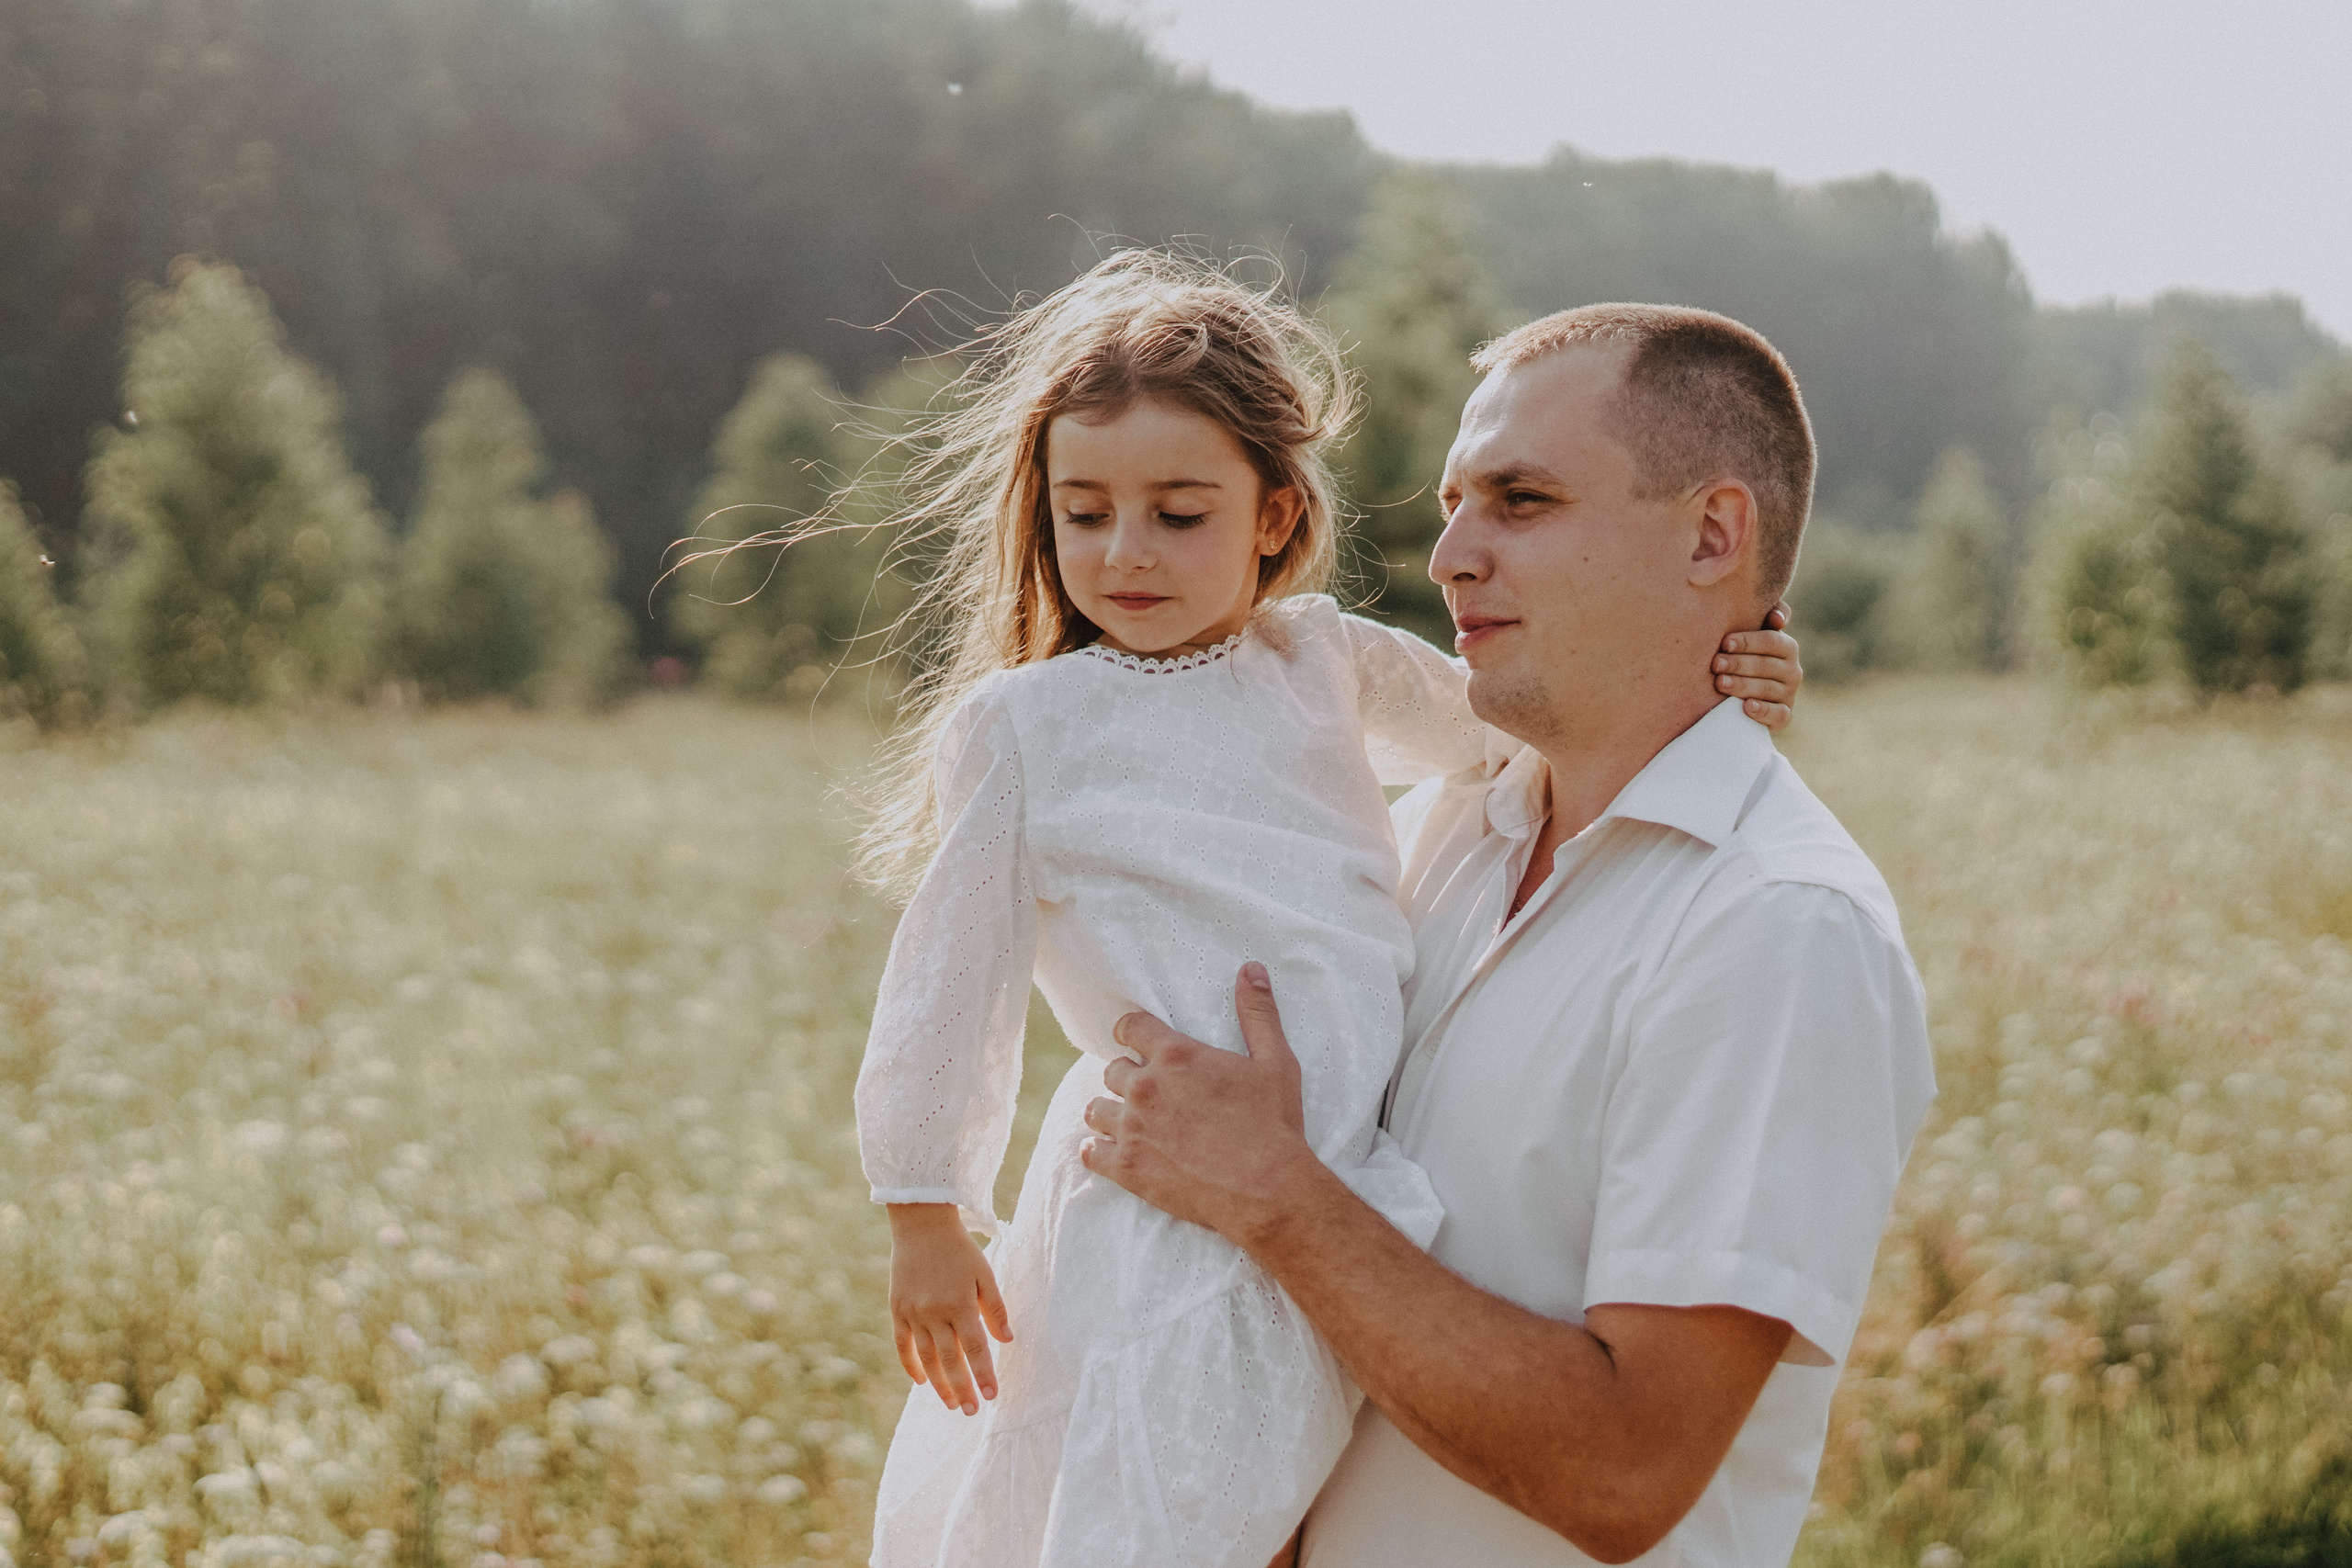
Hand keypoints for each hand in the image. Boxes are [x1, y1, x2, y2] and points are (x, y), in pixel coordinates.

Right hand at [886, 1204, 1011, 1414]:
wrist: (921, 1225)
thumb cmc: (959, 1250)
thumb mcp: (985, 1273)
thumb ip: (995, 1308)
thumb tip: (1007, 1340)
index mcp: (961, 1303)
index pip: (976, 1348)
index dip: (984, 1374)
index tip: (992, 1396)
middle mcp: (935, 1312)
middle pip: (951, 1360)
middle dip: (962, 1388)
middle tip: (971, 1412)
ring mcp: (914, 1313)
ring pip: (927, 1358)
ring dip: (940, 1384)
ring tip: (952, 1404)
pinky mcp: (898, 1310)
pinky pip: (903, 1345)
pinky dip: (911, 1365)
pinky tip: (922, 1381)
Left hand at [1081, 963, 1326, 1247]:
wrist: (1266, 1190)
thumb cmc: (1273, 1125)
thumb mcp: (1275, 1062)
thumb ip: (1257, 1012)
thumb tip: (1251, 969)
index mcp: (1175, 1055)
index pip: (1130, 1027)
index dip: (1132, 1032)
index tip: (1137, 1041)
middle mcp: (1145, 1087)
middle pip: (1113, 1070)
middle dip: (1128, 1077)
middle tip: (1148, 1092)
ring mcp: (1131, 1128)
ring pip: (1096, 1109)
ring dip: (1109, 1112)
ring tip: (1126, 1121)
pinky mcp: (1126, 1167)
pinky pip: (1091, 1153)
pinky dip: (1097, 1151)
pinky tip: (1107, 1152)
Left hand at [1714, 602, 1801, 730]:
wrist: (1742, 697)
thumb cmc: (1743, 657)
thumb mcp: (1750, 637)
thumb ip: (1762, 617)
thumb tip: (1779, 617)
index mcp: (1786, 647)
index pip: (1772, 640)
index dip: (1748, 641)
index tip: (1724, 643)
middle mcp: (1792, 670)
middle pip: (1766, 665)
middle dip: (1739, 664)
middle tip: (1715, 664)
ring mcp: (1789, 694)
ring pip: (1768, 689)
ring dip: (1743, 685)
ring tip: (1720, 683)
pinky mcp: (1783, 716)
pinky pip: (1778, 714)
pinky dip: (1763, 711)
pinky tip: (1746, 707)